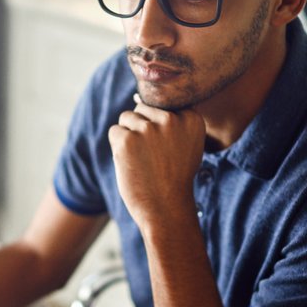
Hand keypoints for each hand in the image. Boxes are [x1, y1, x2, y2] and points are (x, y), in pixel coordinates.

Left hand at [108, 94, 206, 227]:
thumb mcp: (187, 145)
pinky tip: (131, 163)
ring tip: (142, 160)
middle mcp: (171, 119)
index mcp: (191, 118)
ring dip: (129, 137)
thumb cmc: (174, 178)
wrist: (166, 208)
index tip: (166, 149)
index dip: (159, 128)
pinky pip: (114, 132)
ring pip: (127, 118)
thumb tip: (137, 98)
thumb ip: (172, 121)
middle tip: (153, 157)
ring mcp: (149, 128)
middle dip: (142, 130)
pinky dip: (117, 148)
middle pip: (142, 108)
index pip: (162, 105)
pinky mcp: (127, 139)